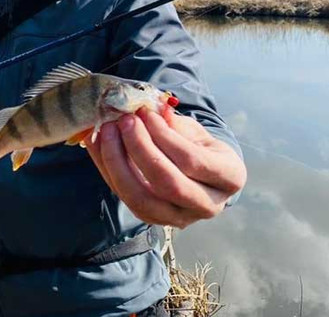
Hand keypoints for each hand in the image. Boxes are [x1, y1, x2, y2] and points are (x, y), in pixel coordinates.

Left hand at [84, 107, 246, 228]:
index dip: (164, 136)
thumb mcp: (196, 132)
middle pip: (168, 184)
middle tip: (123, 121)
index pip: (192, 160)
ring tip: (106, 132)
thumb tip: (152, 107)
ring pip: (142, 199)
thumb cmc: (201, 147)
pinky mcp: (153, 220)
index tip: (144, 112)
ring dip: (118, 163)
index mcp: (229, 177)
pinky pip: (126, 199)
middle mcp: (209, 205)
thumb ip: (175, 123)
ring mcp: (180, 218)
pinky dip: (108, 170)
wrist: (203, 175)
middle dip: (140, 149)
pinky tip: (98, 145)